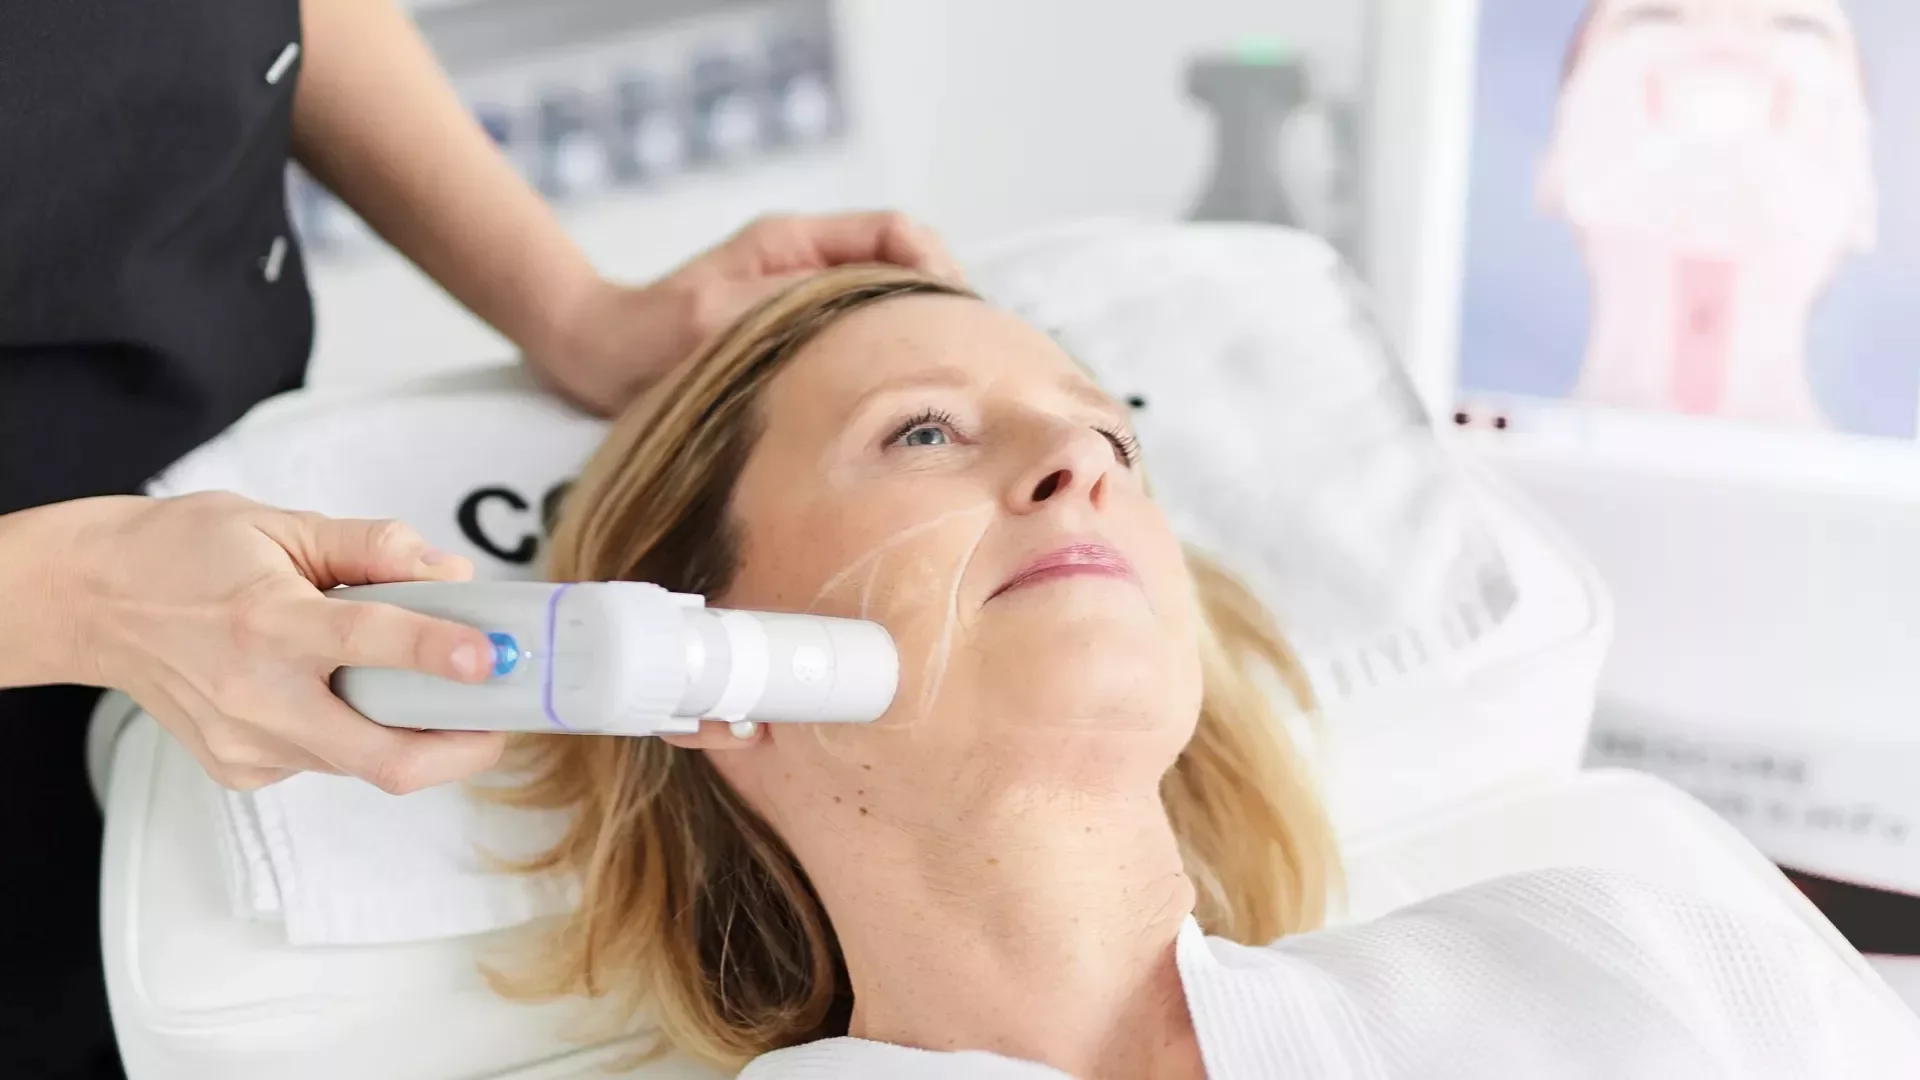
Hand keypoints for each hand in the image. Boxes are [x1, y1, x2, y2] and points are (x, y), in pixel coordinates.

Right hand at [63, 493, 504, 792]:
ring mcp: (245, 743)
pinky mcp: (239, 769)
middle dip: (459, 750)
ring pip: (361, 763)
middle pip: (383, 757)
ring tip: (425, 691)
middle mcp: (256, 693)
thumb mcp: (283, 523)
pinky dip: (353, 733)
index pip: (372, 642)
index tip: (494, 659)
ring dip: (410, 736)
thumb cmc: (188, 552)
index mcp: (269, 620)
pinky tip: (335, 693)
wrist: (91, 601)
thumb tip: (454, 577)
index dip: (440, 652)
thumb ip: (376, 548)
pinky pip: (326, 762)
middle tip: (500, 721)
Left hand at [527, 211, 962, 413]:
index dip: (938, 269)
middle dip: (941, 308)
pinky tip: (895, 402)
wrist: (591, 356)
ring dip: (915, 340)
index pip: (897, 232)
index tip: (958, 319)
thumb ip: (795, 307)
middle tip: (968, 361)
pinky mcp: (796, 337)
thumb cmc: (646, 336)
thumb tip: (871, 314)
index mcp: (795, 241)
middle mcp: (807, 262)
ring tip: (942, 384)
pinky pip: (859, 340)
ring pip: (886, 309)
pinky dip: (885, 363)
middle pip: (904, 268)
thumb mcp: (720, 318)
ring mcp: (804, 299)